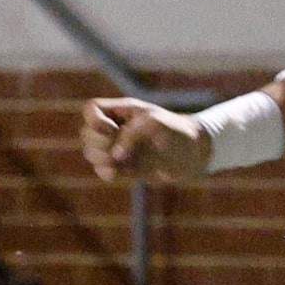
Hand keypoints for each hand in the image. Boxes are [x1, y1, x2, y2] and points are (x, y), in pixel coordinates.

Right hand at [81, 95, 208, 180]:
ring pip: (91, 152)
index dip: (94, 121)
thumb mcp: (156, 123)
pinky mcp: (126, 166)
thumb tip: (114, 156)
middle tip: (118, 150)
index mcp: (122, 111)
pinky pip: (103, 169)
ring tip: (117, 163)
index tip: (112, 130)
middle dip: (98, 143)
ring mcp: (120, 148)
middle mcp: (117, 128)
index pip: (91, 109)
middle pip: (87, 133)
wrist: (197, 153)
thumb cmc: (178, 132)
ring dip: (99, 158)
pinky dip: (105, 172)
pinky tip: (115, 175)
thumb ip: (131, 134)